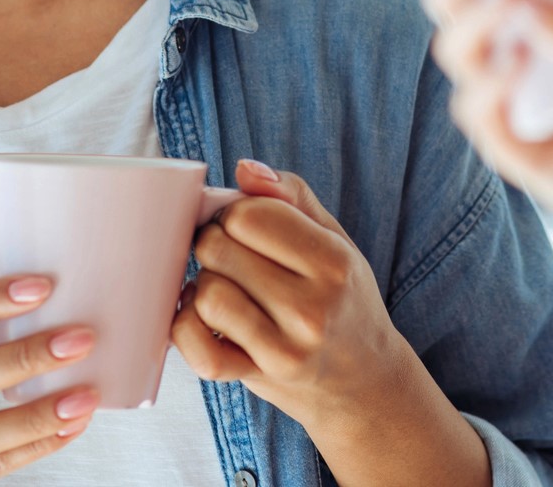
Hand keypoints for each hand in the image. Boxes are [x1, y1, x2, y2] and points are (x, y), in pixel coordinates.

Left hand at [171, 160, 415, 433]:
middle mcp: (312, 309)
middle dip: (215, 244)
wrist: (365, 383)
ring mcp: (285, 350)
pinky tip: (204, 320)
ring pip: (205, 295)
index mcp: (333, 263)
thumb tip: (244, 168)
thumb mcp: (335, 239)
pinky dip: (187, 330)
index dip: (235, 213)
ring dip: (204, 286)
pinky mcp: (258, 379)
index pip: (248, 215)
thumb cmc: (343, 299)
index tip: (244, 226)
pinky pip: (198, 349)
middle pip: (217, 249)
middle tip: (232, 257)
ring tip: (226, 288)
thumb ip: (291, 195)